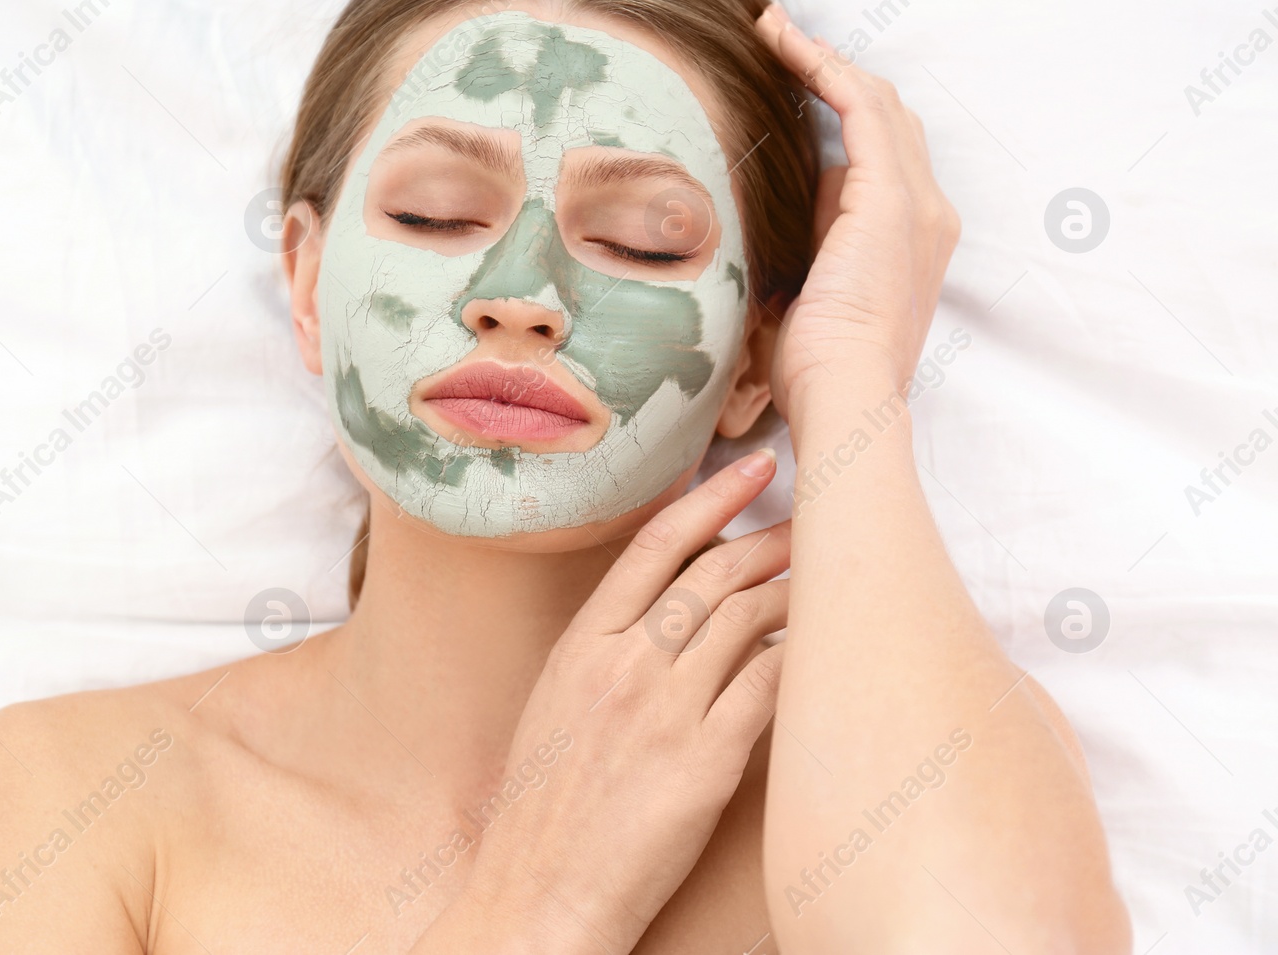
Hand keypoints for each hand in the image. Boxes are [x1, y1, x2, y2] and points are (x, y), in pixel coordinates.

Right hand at [459, 451, 789, 953]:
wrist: (539, 893)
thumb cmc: (543, 808)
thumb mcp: (553, 705)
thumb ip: (603, 649)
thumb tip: (664, 605)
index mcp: (580, 644)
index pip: (656, 545)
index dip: (712, 496)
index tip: (753, 469)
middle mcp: (623, 664)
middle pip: (714, 572)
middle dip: (771, 538)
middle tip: (810, 525)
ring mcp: (667, 710)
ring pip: (749, 619)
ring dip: (795, 590)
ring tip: (823, 583)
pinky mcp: (708, 762)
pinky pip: (771, 684)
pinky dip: (802, 654)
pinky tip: (822, 645)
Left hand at [754, 2, 960, 420]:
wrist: (846, 397)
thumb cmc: (820, 373)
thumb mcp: (811, 303)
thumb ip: (807, 260)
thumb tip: (773, 231)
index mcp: (910, 242)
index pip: (882, 156)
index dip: (841, 112)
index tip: (791, 86)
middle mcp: (927, 215)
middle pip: (888, 119)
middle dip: (834, 73)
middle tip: (779, 41)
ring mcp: (916, 203)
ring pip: (876, 102)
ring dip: (823, 58)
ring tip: (774, 29)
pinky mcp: (890, 197)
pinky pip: (860, 106)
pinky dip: (824, 68)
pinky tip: (786, 44)